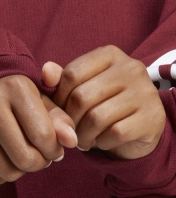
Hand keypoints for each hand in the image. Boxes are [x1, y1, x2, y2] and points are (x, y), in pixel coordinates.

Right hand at [0, 75, 77, 186]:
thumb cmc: (13, 96)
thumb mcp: (38, 98)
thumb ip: (60, 118)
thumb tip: (72, 141)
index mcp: (15, 87)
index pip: (44, 136)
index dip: (55, 150)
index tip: (53, 147)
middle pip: (25, 158)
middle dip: (39, 163)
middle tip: (39, 155)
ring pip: (7, 172)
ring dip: (21, 171)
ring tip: (21, 155)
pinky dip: (0, 176)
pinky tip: (3, 159)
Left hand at [42, 46, 165, 159]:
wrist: (138, 127)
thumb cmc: (102, 103)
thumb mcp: (81, 87)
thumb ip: (61, 79)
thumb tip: (45, 72)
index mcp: (109, 54)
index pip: (71, 74)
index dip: (58, 97)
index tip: (59, 110)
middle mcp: (130, 67)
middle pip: (81, 97)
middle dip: (69, 120)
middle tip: (69, 130)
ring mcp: (145, 91)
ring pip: (96, 118)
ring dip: (82, 135)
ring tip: (81, 139)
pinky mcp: (152, 117)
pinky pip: (115, 133)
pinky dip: (101, 142)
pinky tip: (100, 141)